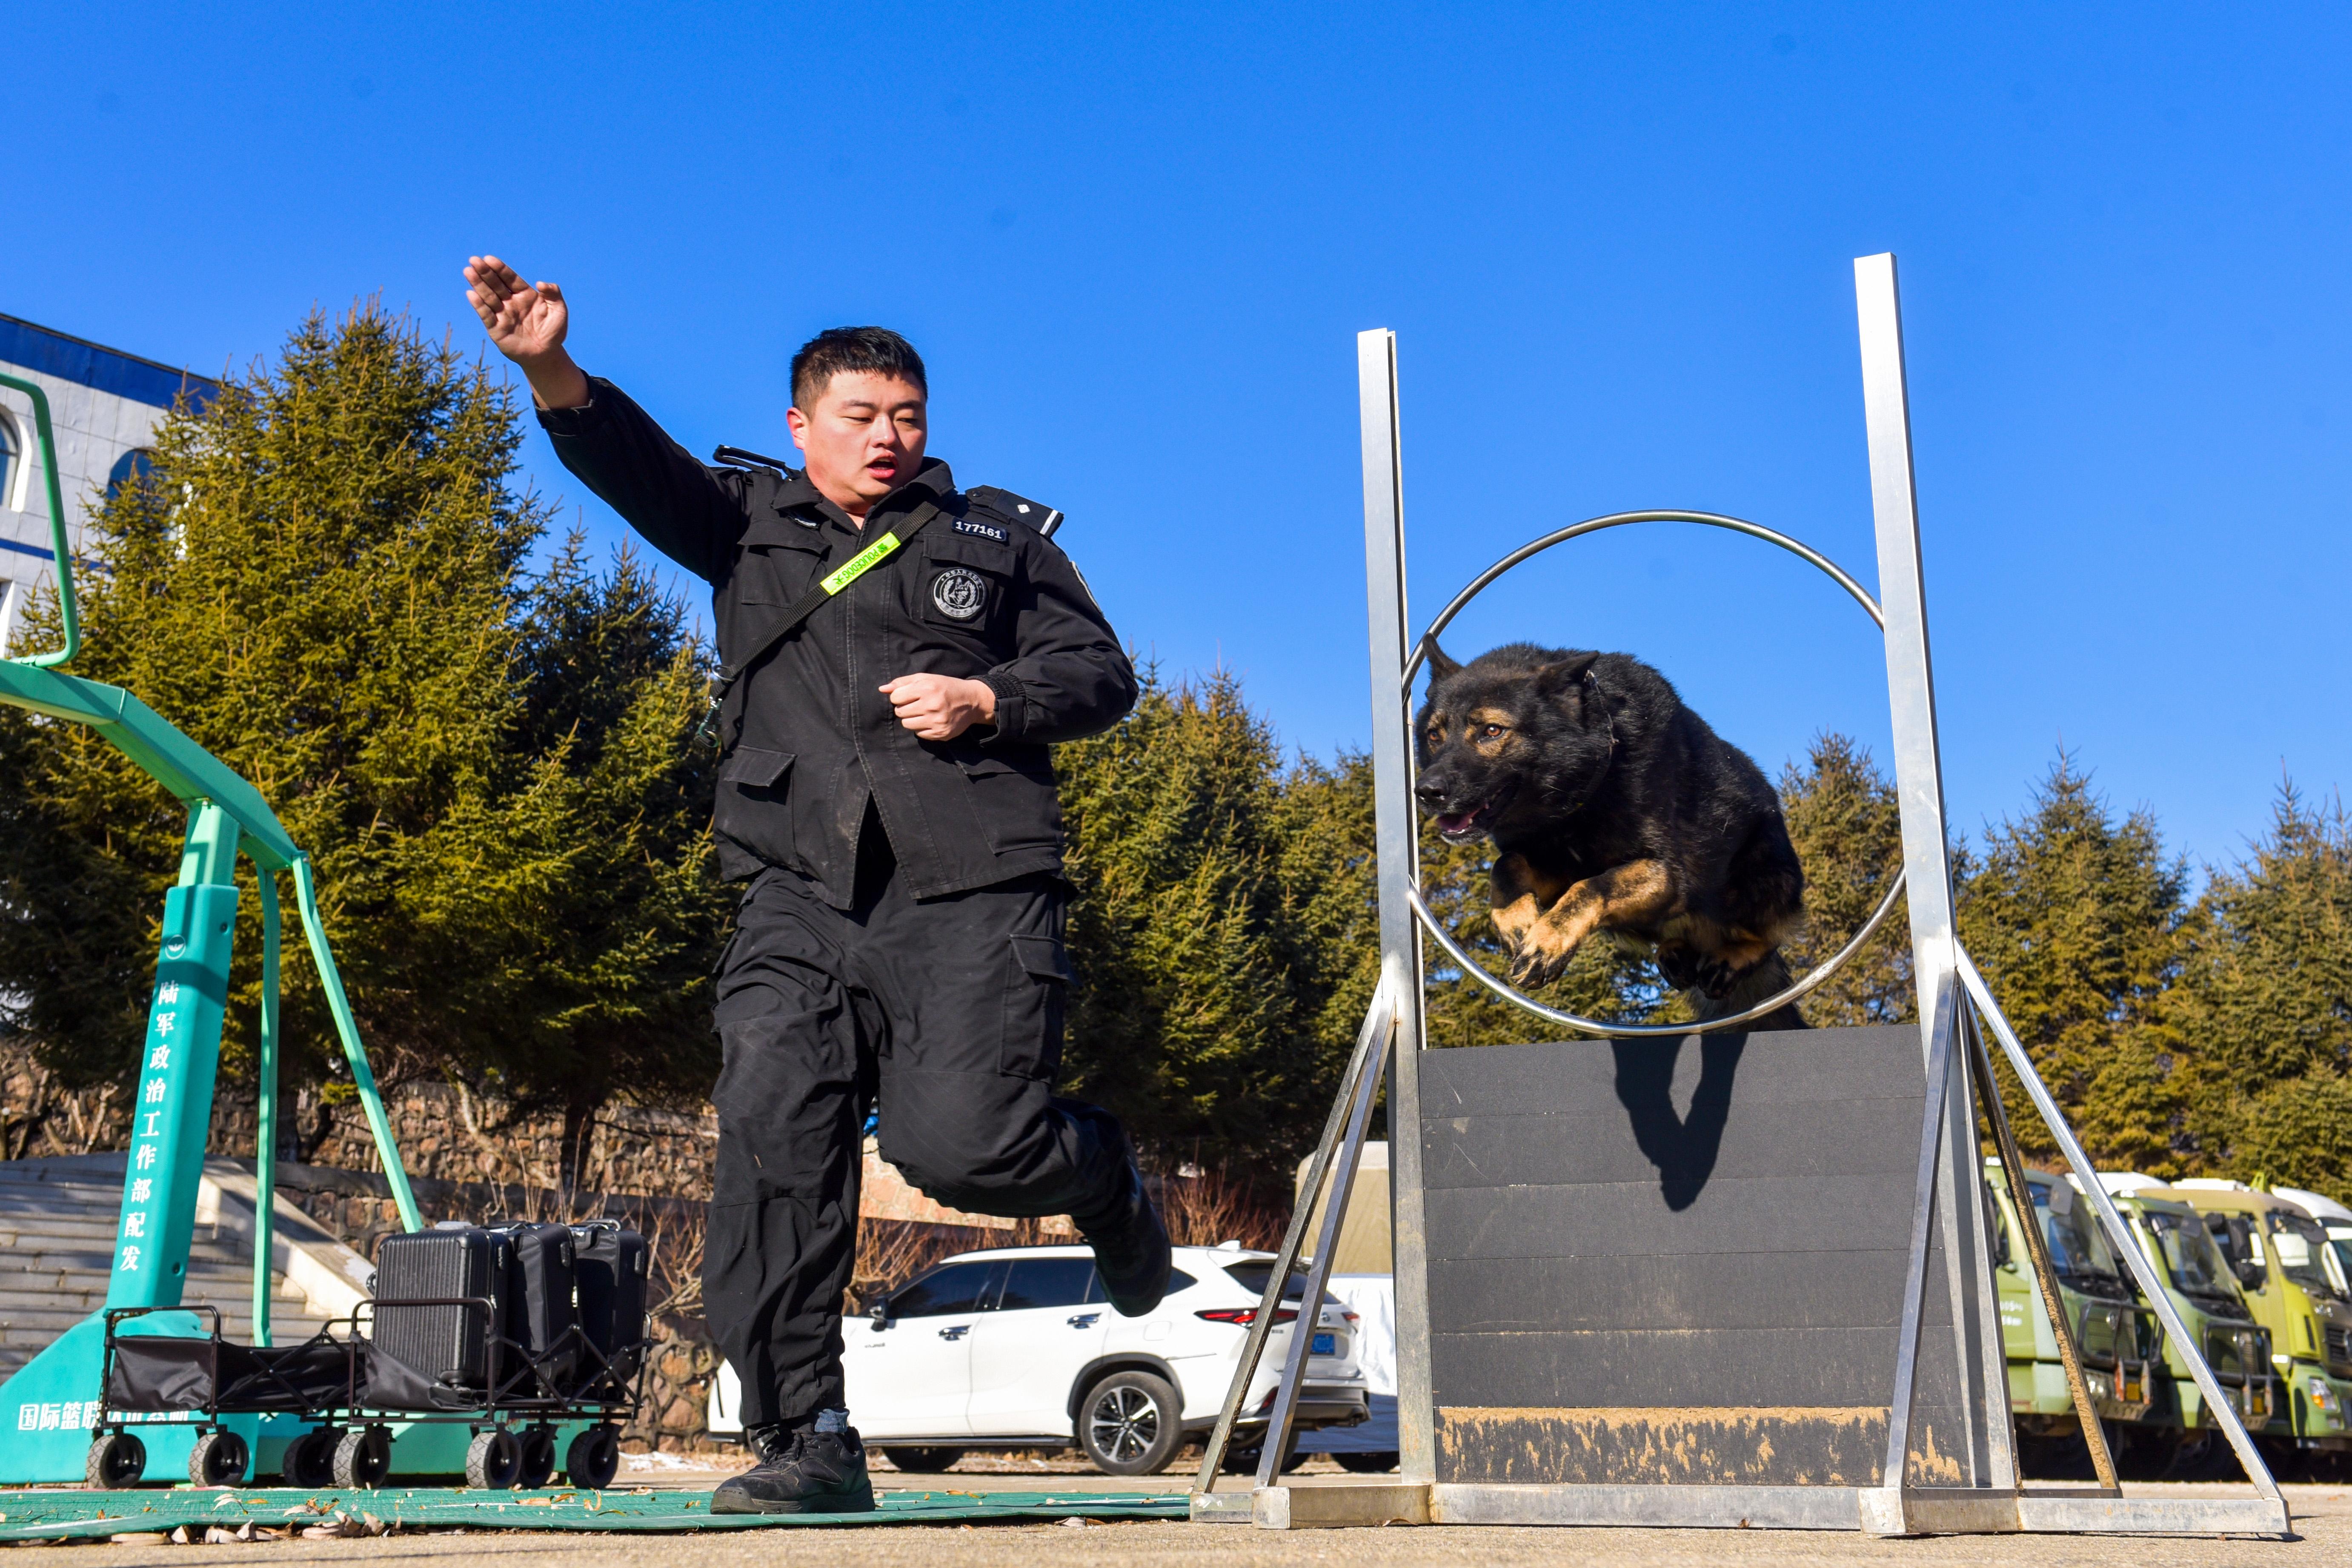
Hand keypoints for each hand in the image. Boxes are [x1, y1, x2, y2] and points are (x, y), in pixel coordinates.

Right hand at [463, 255, 588, 408]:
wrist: (546, 355)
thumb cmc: (553, 332)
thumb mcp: (559, 311)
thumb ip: (554, 294)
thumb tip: (541, 283)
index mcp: (525, 295)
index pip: (510, 278)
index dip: (500, 268)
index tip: (489, 258)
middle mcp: (511, 302)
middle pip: (496, 284)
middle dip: (485, 272)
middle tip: (474, 260)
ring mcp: (502, 314)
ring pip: (488, 297)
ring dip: (478, 284)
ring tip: (468, 271)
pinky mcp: (496, 328)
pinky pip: (486, 315)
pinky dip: (479, 305)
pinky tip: (471, 294)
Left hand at [881, 674, 995, 741]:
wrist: (972, 701)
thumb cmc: (945, 687)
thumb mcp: (926, 678)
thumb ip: (902, 682)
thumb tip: (881, 689)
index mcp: (927, 688)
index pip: (896, 697)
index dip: (899, 696)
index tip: (909, 695)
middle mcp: (932, 705)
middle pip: (900, 712)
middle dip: (905, 708)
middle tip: (917, 704)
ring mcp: (937, 721)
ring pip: (907, 724)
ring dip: (911, 719)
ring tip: (923, 713)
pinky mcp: (941, 733)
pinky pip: (919, 734)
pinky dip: (922, 728)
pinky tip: (932, 720)